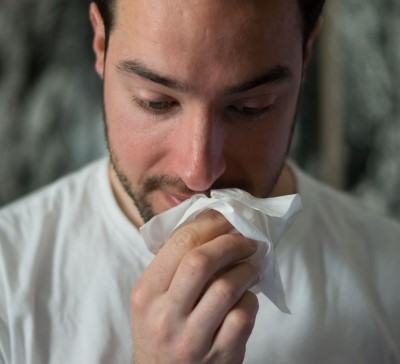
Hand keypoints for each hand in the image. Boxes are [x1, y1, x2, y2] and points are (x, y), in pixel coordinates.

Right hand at [131, 210, 259, 363]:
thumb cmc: (161, 330)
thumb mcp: (152, 298)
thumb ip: (173, 265)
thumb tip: (212, 226)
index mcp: (146, 293)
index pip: (180, 243)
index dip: (210, 225)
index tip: (226, 220)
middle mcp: (165, 316)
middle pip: (202, 261)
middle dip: (231, 242)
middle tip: (246, 240)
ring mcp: (191, 339)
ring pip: (226, 288)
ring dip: (246, 270)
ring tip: (251, 266)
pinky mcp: (218, 356)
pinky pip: (243, 317)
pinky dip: (250, 300)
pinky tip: (246, 297)